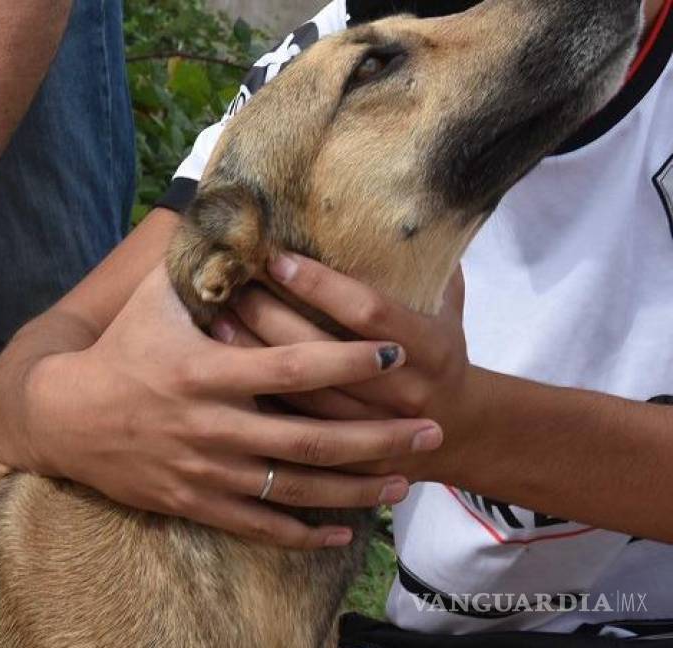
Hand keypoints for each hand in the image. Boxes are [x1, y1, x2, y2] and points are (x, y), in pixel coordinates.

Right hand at [17, 267, 442, 547]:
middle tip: (432, 430)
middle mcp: (212, 427)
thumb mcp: (154, 300)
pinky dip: (304, 535)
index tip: (394, 351)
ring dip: (356, 488)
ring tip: (406, 481)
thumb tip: (240, 213)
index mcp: (206, 373)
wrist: (63, 419)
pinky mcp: (196, 503)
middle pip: (312, 440)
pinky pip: (259, 527)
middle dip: (379, 437)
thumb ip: (204, 265)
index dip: (346, 359)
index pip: (291, 367)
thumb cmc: (118, 351)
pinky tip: (345, 533)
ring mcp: (206, 473)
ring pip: (296, 491)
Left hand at [220, 254, 483, 477]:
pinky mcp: (348, 458)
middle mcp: (404, 392)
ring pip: (301, 395)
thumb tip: (394, 202)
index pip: (368, 311)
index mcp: (431, 348)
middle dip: (271, 317)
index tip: (278, 259)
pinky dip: (257, 398)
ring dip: (254, 355)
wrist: (459, 431)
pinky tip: (223, 370)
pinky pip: (293, 429)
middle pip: (322, 356)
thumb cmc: (439, 350)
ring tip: (215, 320)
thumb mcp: (446, 304)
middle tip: (231, 285)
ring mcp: (375, 431)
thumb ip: (422, 261)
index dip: (321, 286)